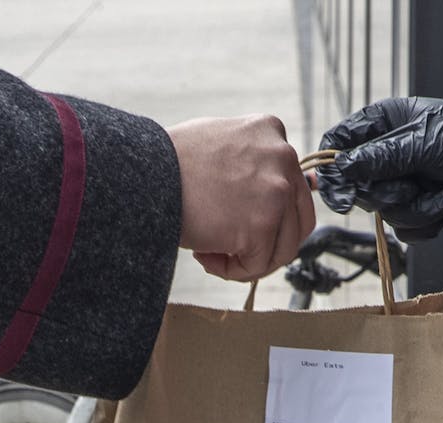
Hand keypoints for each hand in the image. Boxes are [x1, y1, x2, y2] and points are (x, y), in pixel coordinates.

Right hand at [167, 115, 314, 280]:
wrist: (144, 175)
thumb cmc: (169, 162)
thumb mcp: (219, 141)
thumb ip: (250, 159)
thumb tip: (268, 192)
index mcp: (272, 131)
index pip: (292, 185)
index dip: (267, 213)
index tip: (235, 218)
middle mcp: (283, 157)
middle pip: (298, 220)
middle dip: (268, 242)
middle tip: (233, 247)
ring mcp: (277, 192)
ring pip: (282, 248)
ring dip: (249, 259)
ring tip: (212, 252)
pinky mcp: (262, 226)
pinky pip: (258, 266)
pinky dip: (232, 271)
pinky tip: (205, 255)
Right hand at [315, 97, 442, 241]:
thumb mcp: (424, 143)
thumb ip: (380, 157)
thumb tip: (342, 167)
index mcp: (384, 123)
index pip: (338, 142)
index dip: (333, 169)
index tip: (341, 195)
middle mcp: (389, 152)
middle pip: (360, 186)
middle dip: (389, 193)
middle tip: (412, 186)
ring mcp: (405, 181)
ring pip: (385, 212)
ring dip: (417, 209)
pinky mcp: (421, 207)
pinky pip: (405, 229)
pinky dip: (430, 221)